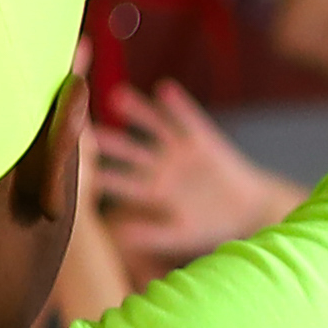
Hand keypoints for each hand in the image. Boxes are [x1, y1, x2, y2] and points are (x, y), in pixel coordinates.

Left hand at [89, 79, 305, 263]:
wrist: (249, 211)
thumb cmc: (213, 226)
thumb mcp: (182, 233)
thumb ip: (152, 235)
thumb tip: (119, 237)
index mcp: (153, 191)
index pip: (122, 182)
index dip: (102, 176)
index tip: (79, 172)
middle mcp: (162, 167)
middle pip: (131, 151)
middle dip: (111, 141)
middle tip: (85, 129)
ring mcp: (181, 151)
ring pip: (154, 127)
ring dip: (137, 112)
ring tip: (117, 96)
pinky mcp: (203, 139)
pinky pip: (188, 119)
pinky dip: (177, 105)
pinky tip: (163, 89)